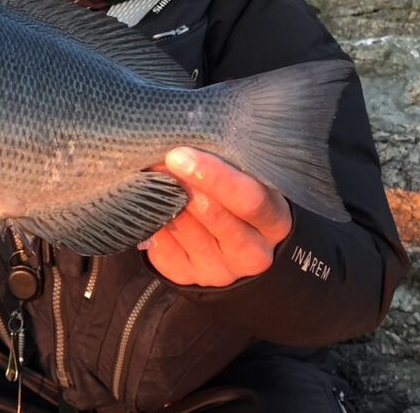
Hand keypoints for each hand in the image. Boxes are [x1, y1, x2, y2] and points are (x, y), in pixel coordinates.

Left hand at [144, 147, 292, 287]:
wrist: (234, 247)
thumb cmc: (239, 199)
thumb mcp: (249, 181)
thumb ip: (230, 166)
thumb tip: (186, 143)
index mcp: (273, 222)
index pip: (250, 200)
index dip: (215, 177)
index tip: (179, 155)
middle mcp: (251, 252)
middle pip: (213, 215)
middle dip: (181, 184)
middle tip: (157, 161)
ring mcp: (219, 270)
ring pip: (183, 228)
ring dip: (160, 199)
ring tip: (148, 174)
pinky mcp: (188, 276)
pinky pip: (161, 246)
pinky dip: (149, 220)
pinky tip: (146, 202)